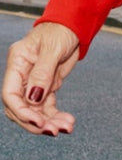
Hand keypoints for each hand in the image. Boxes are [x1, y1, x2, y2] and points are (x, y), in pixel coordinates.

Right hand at [2, 22, 79, 136]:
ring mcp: (34, 83)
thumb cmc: (59, 32)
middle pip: (21, 108)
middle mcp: (23, 76)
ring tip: (67, 127)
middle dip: (36, 122)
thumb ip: (42, 74)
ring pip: (36, 111)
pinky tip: (68, 122)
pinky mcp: (47, 87)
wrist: (71, 28)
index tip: (39, 123)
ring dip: (50, 122)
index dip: (22, 112)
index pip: (11, 95)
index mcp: (17, 64)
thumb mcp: (51, 50)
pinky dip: (57, 117)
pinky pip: (48, 108)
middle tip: (55, 131)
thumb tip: (33, 98)